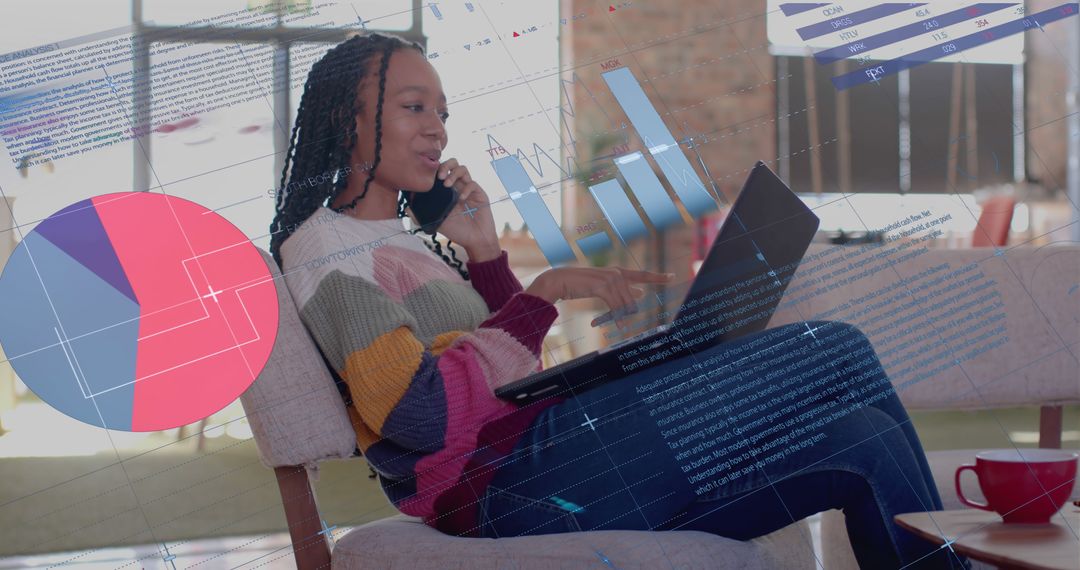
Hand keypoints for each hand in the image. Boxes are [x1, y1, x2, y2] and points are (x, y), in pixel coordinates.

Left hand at [423, 159, 500, 261]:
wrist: (475, 240)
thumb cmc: (457, 231)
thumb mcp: (436, 223)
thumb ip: (421, 216)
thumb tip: (407, 208)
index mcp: (447, 190)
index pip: (441, 171)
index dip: (434, 170)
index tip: (427, 178)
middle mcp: (458, 186)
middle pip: (453, 163)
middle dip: (445, 166)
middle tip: (439, 177)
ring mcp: (468, 189)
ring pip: (463, 169)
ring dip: (453, 174)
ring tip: (447, 185)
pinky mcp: (479, 194)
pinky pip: (472, 184)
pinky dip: (466, 189)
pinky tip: (461, 199)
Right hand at [525, 267, 674, 326]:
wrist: (560, 280)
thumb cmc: (580, 284)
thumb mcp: (603, 287)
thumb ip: (622, 290)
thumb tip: (640, 294)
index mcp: (618, 272)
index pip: (642, 275)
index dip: (657, 277)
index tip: (672, 276)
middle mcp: (616, 273)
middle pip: (632, 298)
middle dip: (629, 312)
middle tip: (624, 323)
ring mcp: (610, 278)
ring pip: (625, 304)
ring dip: (621, 317)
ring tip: (620, 326)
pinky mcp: (602, 286)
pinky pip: (615, 306)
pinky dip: (617, 317)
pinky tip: (620, 326)